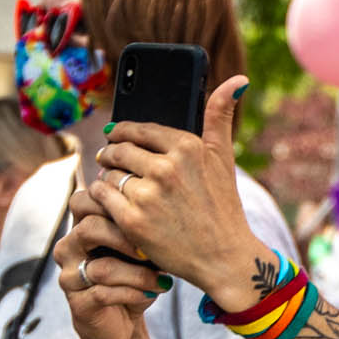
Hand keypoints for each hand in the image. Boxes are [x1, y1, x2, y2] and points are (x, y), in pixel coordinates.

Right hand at [53, 192, 164, 338]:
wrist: (121, 325)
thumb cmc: (133, 279)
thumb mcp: (141, 250)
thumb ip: (142, 228)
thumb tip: (168, 210)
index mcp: (80, 228)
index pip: (82, 201)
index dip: (112, 203)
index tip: (146, 215)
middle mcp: (68, 248)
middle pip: (89, 228)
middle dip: (127, 238)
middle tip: (152, 249)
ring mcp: (69, 277)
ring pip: (103, 267)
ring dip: (138, 274)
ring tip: (161, 279)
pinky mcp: (78, 304)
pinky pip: (104, 293)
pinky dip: (133, 293)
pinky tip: (152, 293)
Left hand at [95, 76, 261, 302]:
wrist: (224, 258)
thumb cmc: (222, 206)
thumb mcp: (223, 158)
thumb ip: (220, 115)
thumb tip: (238, 79)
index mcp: (187, 147)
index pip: (138, 129)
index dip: (123, 133)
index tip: (115, 137)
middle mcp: (167, 168)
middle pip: (119, 150)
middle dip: (111, 156)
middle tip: (108, 161)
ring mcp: (148, 195)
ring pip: (108, 174)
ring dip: (106, 178)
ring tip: (113, 185)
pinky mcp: (132, 221)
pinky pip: (101, 195)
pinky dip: (100, 196)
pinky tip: (108, 201)